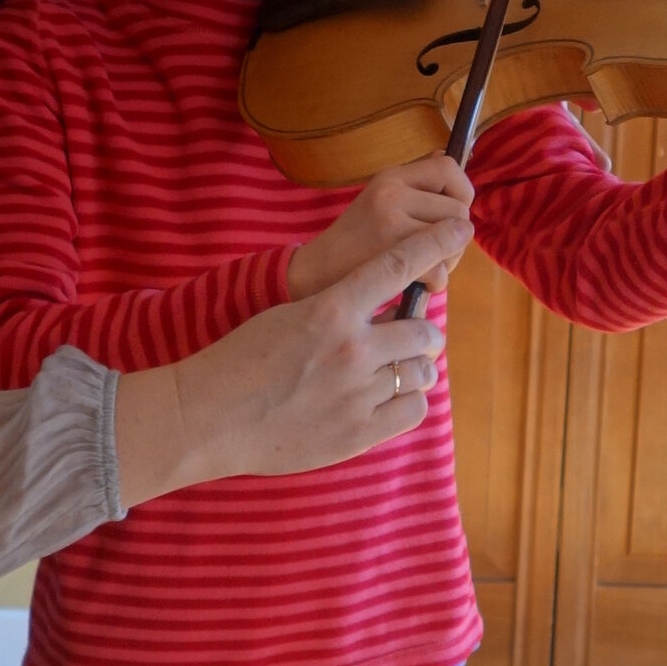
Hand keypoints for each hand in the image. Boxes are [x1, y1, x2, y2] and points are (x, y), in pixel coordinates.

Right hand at [116, 231, 466, 503]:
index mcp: (330, 309)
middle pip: (424, 331)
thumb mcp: (289, 316)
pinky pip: (413, 409)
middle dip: (419, 332)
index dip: (435, 244)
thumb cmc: (242, 361)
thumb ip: (339, 310)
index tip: (459, 232)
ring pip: (421, 372)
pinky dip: (407, 401)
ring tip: (390, 371)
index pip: (398, 266)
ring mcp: (358, 394)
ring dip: (413, 368)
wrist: (207, 416)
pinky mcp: (359, 433)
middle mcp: (351, 349)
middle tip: (402, 337)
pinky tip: (384, 399)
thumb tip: (388, 311)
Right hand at [285, 152, 474, 300]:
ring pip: (453, 239)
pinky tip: (419, 284)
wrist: (316, 272)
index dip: (462, 193)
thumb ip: (415, 184)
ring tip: (424, 268)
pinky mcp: (389, 252)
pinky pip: (438, 266)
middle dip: (456, 238)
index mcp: (391, 176)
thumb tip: (446, 155)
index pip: (449, 168)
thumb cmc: (356, 241)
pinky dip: (436, 281)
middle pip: (459, 209)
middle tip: (433, 253)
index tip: (450, 217)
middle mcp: (391, 191)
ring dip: (448, 260)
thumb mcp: (380, 200)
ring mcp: (390, 220)